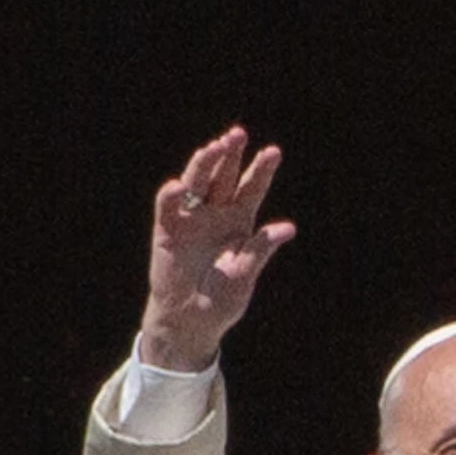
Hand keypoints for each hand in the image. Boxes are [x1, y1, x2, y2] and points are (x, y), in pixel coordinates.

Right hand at [138, 127, 295, 371]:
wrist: (191, 320)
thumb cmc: (223, 299)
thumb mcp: (245, 274)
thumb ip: (260, 249)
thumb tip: (288, 228)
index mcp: (240, 222)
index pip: (252, 188)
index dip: (262, 170)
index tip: (274, 151)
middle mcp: (216, 214)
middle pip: (224, 176)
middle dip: (231, 155)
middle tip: (238, 134)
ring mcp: (191, 218)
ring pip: (197, 182)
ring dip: (204, 163)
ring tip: (214, 147)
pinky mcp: (167, 229)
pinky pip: (168, 205)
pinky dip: (172, 194)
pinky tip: (180, 186)